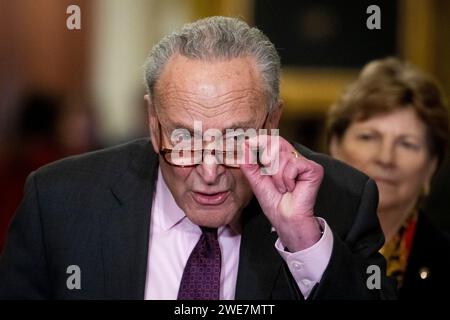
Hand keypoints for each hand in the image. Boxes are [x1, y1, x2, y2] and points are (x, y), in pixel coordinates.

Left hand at [240, 135, 323, 250]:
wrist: (284, 218)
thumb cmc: (273, 201)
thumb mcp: (256, 179)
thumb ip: (249, 163)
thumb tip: (244, 145)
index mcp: (282, 158)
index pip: (272, 140)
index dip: (260, 140)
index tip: (248, 143)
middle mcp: (294, 157)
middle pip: (276, 143)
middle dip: (267, 162)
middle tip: (271, 178)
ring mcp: (305, 162)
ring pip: (282, 157)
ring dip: (277, 177)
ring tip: (283, 188)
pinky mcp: (314, 169)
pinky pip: (293, 165)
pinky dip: (287, 179)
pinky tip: (292, 188)